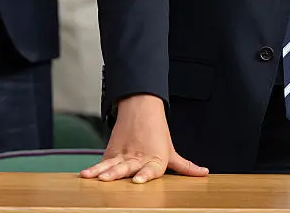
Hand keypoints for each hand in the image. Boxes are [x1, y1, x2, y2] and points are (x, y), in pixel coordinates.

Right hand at [79, 94, 207, 183]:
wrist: (142, 109)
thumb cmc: (158, 134)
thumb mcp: (171, 151)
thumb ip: (185, 166)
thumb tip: (205, 173)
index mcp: (155, 159)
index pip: (150, 169)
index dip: (145, 175)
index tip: (138, 181)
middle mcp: (138, 158)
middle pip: (126, 167)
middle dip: (117, 174)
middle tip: (107, 180)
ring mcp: (123, 155)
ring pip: (111, 165)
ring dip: (101, 172)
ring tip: (92, 178)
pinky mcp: (111, 153)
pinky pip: (101, 163)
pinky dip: (92, 169)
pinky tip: (84, 176)